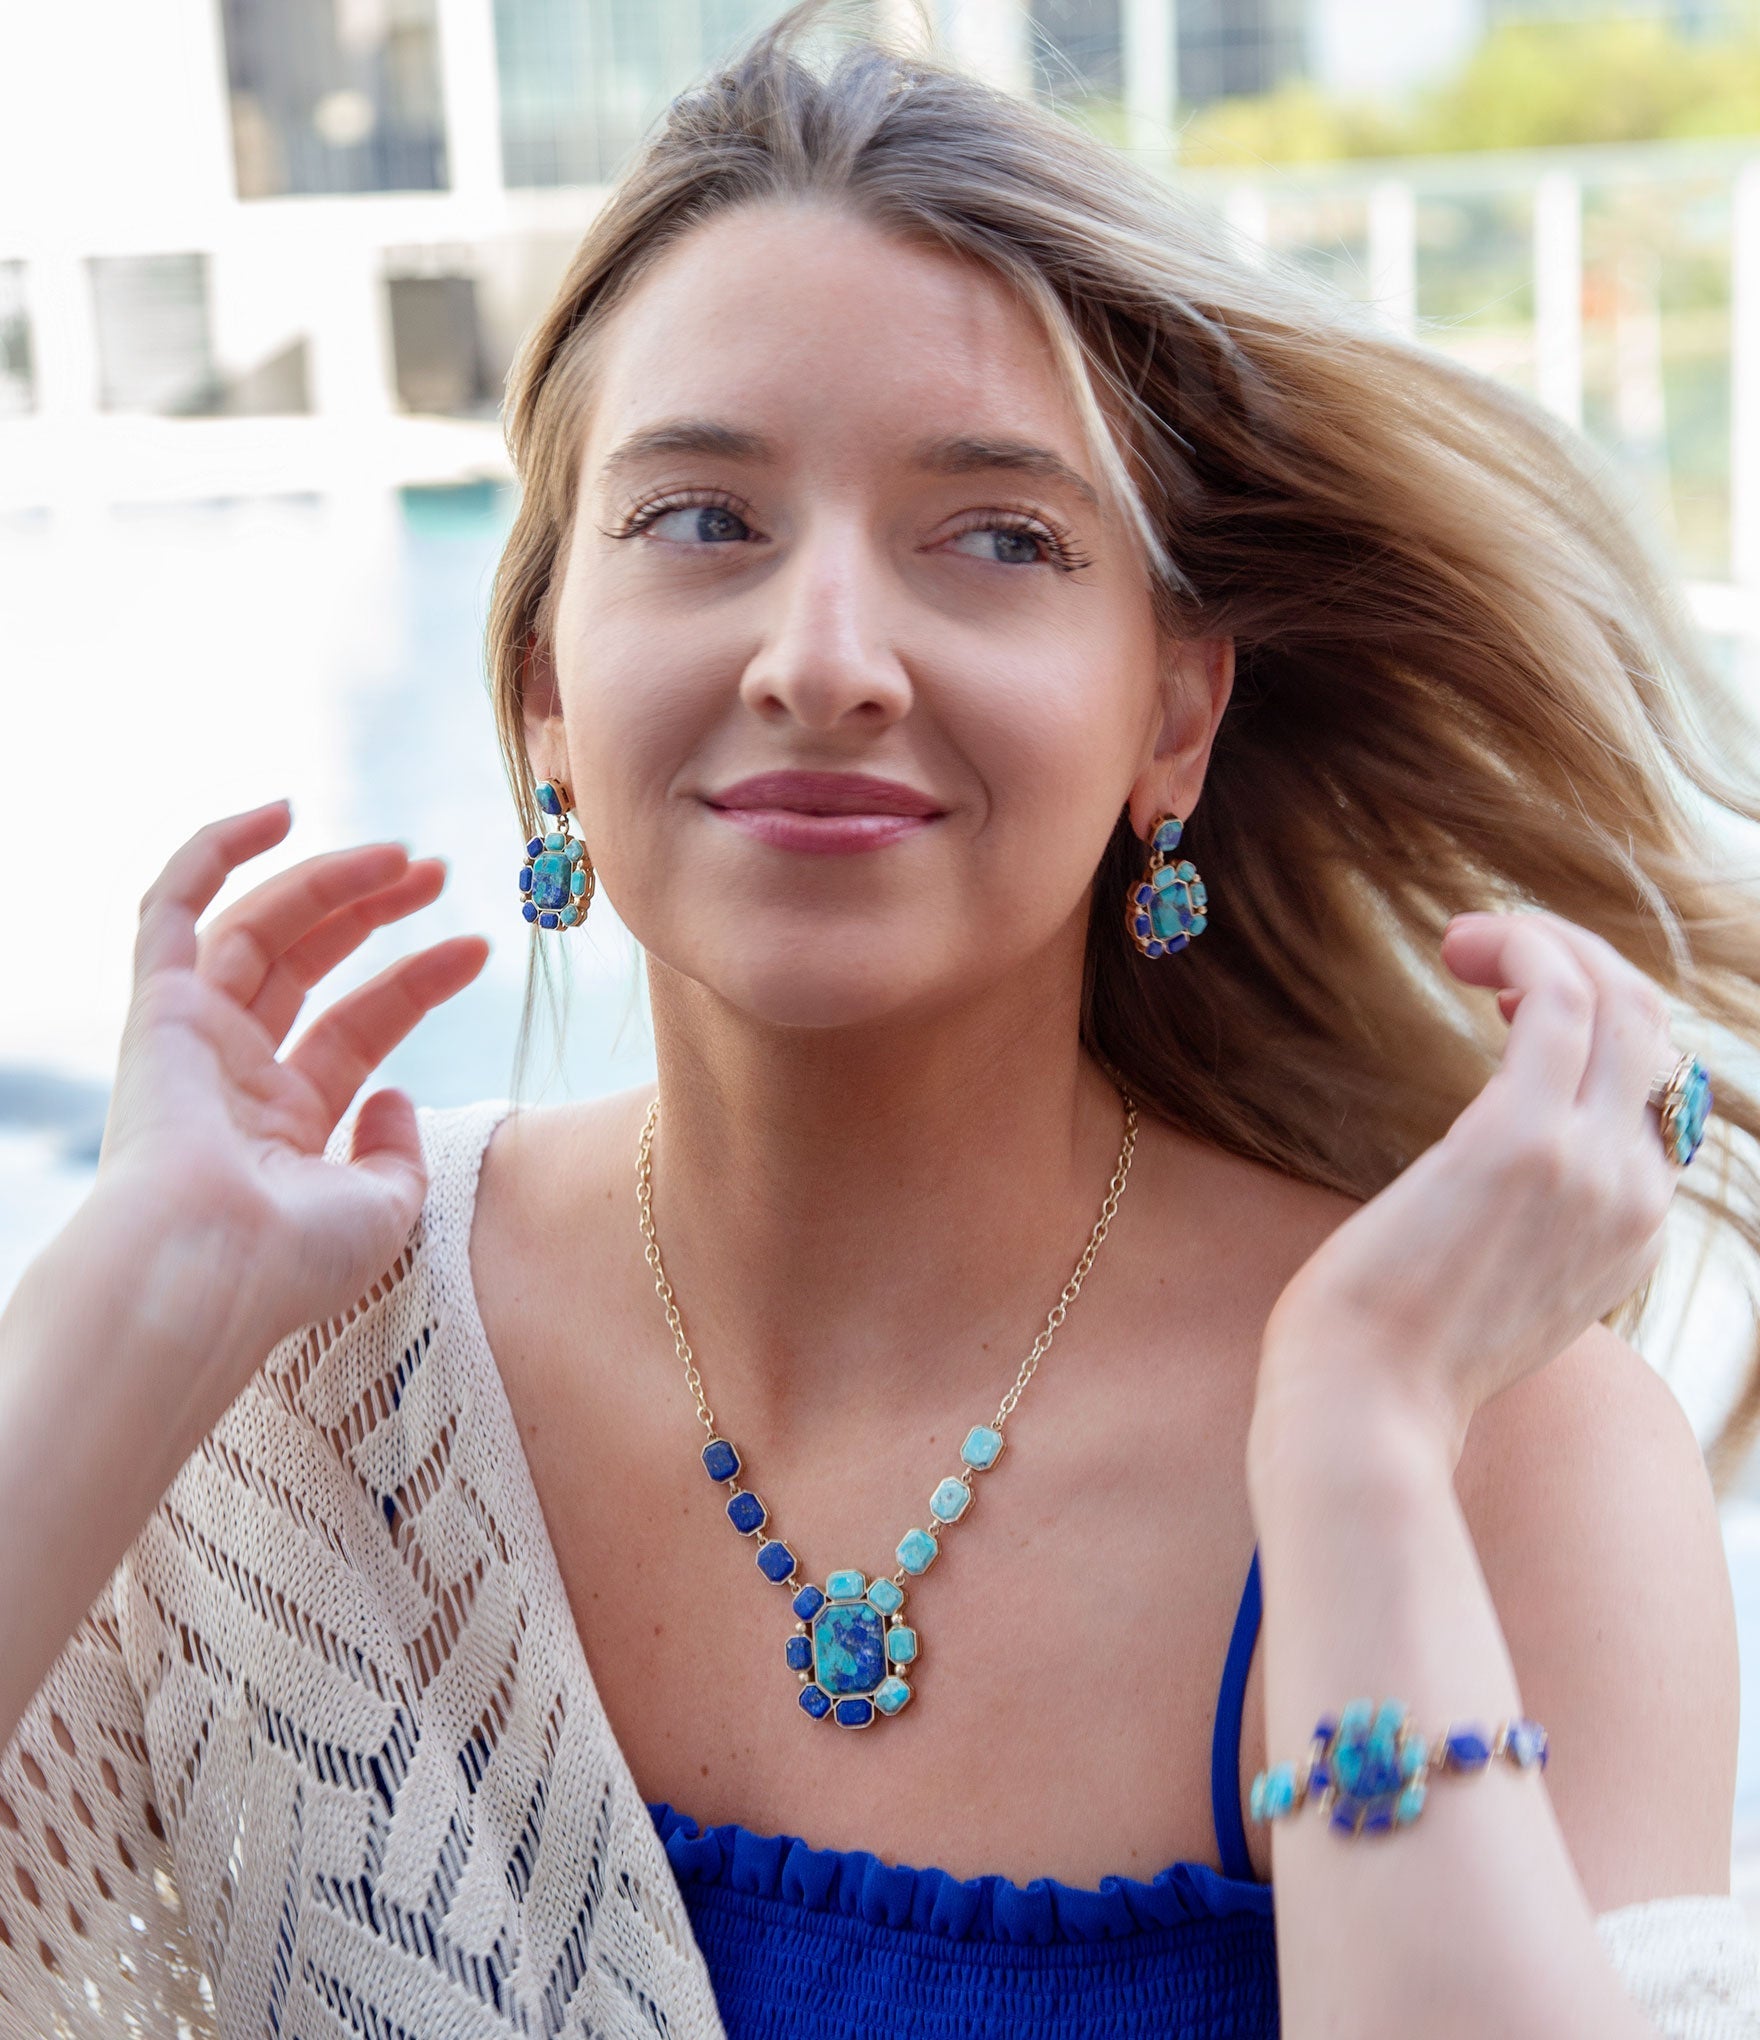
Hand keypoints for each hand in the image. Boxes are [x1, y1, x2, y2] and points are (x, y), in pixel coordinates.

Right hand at [94, 796, 489, 1371]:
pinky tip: (279, 812)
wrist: (207, 1272)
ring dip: (327, 881)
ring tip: (402, 855)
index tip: (477, 946)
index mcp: (283, 1126)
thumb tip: (396, 1094)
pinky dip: (215, 852)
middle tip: (437, 871)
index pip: (357, 1027)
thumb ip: (397, 1152)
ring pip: (258, 930)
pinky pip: (172, 910)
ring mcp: (190, 1041)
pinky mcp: (153, 1010)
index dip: (418, 980)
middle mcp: (233, 1078)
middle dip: (373, 912)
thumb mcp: (385, 1212)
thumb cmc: (294, 1259)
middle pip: (307, 966)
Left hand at [1251, 909, 1679, 1468]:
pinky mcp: (1525, 1139)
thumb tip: (1479, 1177)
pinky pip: (1561, 998)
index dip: (1591, 1025)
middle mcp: (1635, 1198)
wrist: (1364, 1410)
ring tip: (1465, 940)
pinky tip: (1463, 945)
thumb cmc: (1393, 1358)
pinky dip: (1523, 945)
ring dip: (1545, 942)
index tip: (1506, 1007)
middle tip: (1484, 951)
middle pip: (1652, 1029)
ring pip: (1620, 998)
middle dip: (1577, 962)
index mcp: (1631, 1234)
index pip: (1654, 1091)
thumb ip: (1516, 1230)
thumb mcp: (1487, 1292)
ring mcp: (1592, 1166)